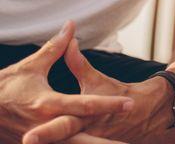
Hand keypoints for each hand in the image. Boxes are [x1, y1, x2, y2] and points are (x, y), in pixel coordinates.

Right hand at [0, 21, 131, 143]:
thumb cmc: (4, 88)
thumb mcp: (31, 67)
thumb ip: (55, 48)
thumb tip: (71, 25)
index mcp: (47, 104)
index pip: (85, 105)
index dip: (108, 105)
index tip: (129, 104)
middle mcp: (44, 126)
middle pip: (81, 137)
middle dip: (104, 142)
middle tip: (126, 142)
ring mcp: (37, 141)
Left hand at [25, 41, 171, 143]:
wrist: (145, 112)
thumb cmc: (117, 92)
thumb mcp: (96, 79)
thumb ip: (77, 63)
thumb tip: (69, 42)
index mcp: (86, 116)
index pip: (63, 126)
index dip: (46, 133)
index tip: (29, 138)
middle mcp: (85, 134)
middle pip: (61, 142)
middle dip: (45, 140)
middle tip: (27, 142)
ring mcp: (87, 143)